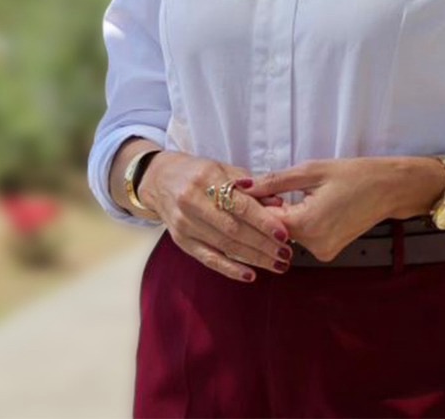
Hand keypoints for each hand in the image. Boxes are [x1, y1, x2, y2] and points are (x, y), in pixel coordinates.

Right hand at [138, 152, 293, 281]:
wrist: (159, 180)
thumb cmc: (198, 172)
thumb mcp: (223, 169)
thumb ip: (251, 186)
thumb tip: (279, 204)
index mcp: (207, 178)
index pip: (240, 204)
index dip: (263, 221)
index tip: (283, 233)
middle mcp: (192, 201)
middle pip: (233, 228)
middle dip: (263, 244)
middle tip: (286, 253)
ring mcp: (184, 224)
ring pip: (224, 245)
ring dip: (254, 258)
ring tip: (277, 264)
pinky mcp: (181, 241)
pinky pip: (208, 258)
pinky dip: (230, 268)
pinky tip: (250, 275)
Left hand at [242, 158, 415, 262]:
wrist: (389, 188)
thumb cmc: (353, 174)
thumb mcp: (311, 171)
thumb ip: (274, 181)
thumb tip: (243, 186)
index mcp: (307, 225)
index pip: (263, 221)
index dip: (253, 204)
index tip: (247, 189)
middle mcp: (313, 246)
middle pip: (274, 230)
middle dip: (266, 211)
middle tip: (265, 188)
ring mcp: (322, 252)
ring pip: (287, 235)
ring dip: (281, 217)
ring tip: (287, 194)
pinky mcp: (328, 252)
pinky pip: (302, 238)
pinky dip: (297, 223)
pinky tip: (303, 205)